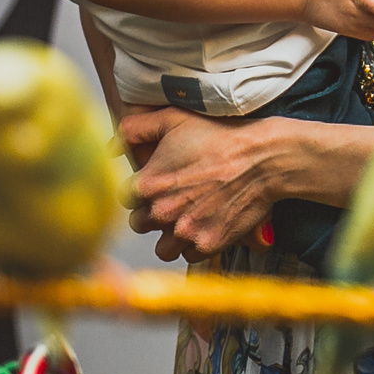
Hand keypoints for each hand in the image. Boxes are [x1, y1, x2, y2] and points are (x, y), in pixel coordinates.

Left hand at [118, 108, 282, 261]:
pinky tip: (206, 225)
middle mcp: (162, 211)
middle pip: (139, 224)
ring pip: (161, 248)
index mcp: (148, 184)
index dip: (141, 190)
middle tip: (174, 200)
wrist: (263, 158)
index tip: (158, 184)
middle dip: (153, 213)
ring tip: (186, 219)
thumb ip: (134, 129)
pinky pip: (189, 255)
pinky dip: (196, 244)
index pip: (125, 198)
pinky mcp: (208, 244)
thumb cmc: (220, 135)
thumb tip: (110, 147)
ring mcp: (184, 231)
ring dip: (170, 236)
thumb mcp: (174, 119)